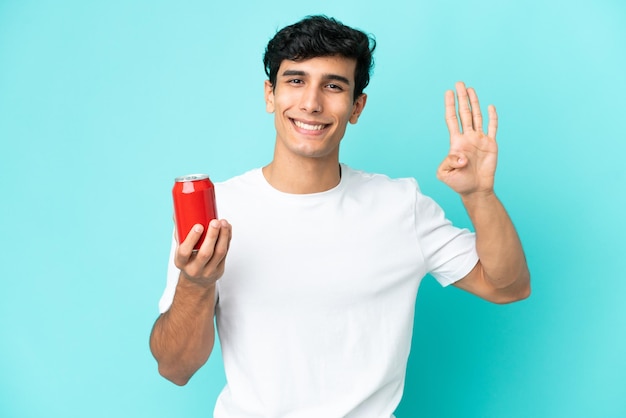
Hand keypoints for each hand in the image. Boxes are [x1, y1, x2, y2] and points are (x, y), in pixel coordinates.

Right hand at [174, 219, 231, 286]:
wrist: (196, 280)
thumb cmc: (188, 259)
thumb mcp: (180, 248)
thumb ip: (180, 231)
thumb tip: (176, 212)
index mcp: (181, 262)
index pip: (185, 252)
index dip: (192, 238)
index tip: (198, 226)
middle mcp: (195, 269)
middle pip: (205, 253)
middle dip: (212, 236)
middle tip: (215, 221)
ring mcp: (208, 271)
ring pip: (219, 253)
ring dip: (223, 236)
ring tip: (224, 223)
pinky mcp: (220, 269)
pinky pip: (226, 253)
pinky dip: (227, 239)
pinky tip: (227, 228)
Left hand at [437, 81, 497, 196]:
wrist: (475, 190)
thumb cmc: (459, 183)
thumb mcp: (445, 174)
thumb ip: (448, 163)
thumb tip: (461, 156)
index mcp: (456, 142)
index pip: (451, 119)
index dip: (449, 106)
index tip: (448, 92)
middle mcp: (468, 137)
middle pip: (464, 113)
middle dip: (461, 98)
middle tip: (459, 83)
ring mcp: (479, 140)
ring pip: (477, 116)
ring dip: (474, 103)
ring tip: (470, 89)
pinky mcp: (491, 144)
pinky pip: (492, 128)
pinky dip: (492, 117)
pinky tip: (490, 106)